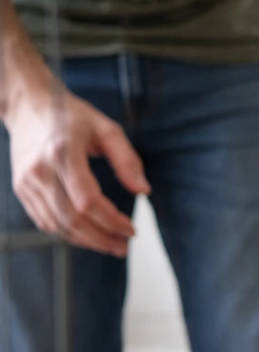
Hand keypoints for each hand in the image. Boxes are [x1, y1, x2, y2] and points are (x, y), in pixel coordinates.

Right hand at [5, 55, 149, 256]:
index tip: (131, 229)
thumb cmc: (70, 115)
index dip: (111, 221)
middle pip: (71, 219)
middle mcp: (40, 171)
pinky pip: (44, 220)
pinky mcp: (21, 188)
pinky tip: (88, 235)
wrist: (28, 105)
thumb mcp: (107, 129)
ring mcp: (27, 182)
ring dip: (86, 241)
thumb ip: (127, 160)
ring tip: (110, 245)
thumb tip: (143, 191)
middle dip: (101, 238)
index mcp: (63, 153)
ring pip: (57, 225)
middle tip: (123, 246)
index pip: (87, 201)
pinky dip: (67, 233)